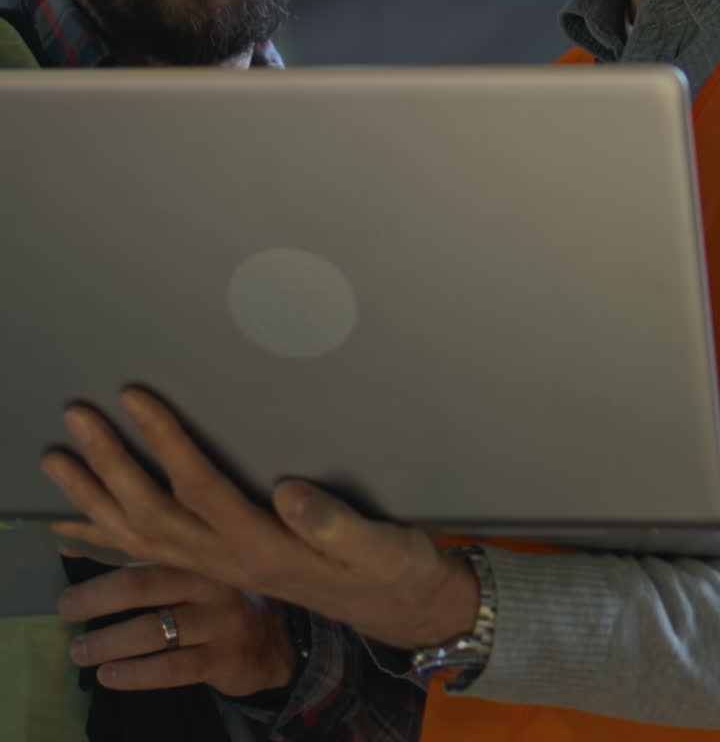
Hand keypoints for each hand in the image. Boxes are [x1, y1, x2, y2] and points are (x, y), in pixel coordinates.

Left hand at [42, 389, 478, 648]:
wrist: (397, 608)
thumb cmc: (391, 567)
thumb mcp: (379, 547)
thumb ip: (334, 523)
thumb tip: (289, 492)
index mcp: (263, 546)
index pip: (200, 487)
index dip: (165, 440)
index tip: (134, 397)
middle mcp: (228, 560)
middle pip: (151, 513)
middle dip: (109, 463)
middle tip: (76, 419)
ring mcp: (218, 570)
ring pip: (138, 539)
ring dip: (94, 500)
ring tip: (57, 464)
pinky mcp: (218, 569)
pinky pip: (146, 558)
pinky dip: (107, 538)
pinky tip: (82, 522)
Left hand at [58, 562, 294, 695]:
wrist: (278, 639)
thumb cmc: (219, 594)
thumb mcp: (189, 564)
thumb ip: (137, 549)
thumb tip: (69, 538)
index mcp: (199, 547)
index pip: (145, 540)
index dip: (103, 542)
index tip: (63, 552)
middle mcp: (211, 577)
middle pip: (143, 585)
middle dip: (96, 597)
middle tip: (65, 608)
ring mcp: (220, 619)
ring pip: (153, 630)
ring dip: (108, 641)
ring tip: (79, 651)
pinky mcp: (224, 658)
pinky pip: (172, 669)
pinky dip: (135, 674)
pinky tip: (108, 676)